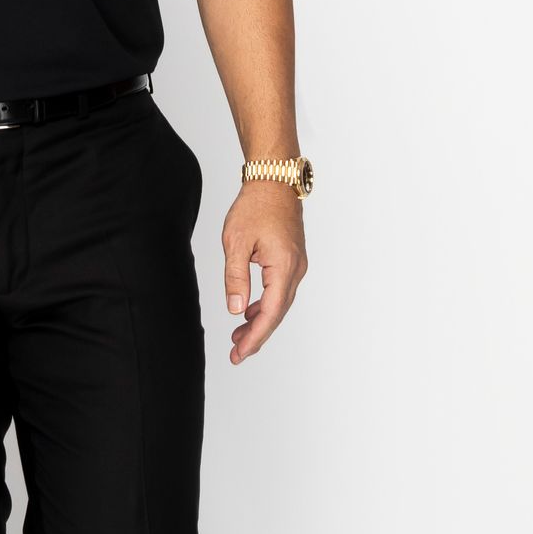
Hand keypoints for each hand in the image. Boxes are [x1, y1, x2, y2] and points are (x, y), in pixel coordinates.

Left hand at [222, 180, 306, 363]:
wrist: (274, 180)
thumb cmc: (255, 206)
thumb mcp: (236, 243)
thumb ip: (235, 278)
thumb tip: (236, 310)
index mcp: (283, 266)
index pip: (270, 313)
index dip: (255, 336)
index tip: (239, 353)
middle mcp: (296, 269)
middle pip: (278, 313)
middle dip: (257, 335)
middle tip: (236, 353)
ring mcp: (297, 264)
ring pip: (280, 303)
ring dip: (261, 321)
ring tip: (238, 337)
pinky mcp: (292, 259)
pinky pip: (281, 290)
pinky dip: (266, 305)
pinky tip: (250, 311)